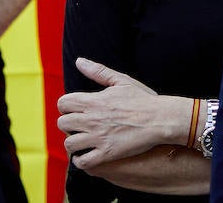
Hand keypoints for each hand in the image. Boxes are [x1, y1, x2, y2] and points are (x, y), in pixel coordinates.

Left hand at [57, 58, 174, 169]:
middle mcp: (92, 120)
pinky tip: (88, 154)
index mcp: (94, 101)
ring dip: (74, 143)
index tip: (76, 110)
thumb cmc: (142, 99)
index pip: (62, 103)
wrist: (160, 119)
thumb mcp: (121, 81)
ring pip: (69, 144)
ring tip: (84, 141)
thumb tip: (79, 61)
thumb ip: (98, 71)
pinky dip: (82, 160)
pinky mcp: (106, 153)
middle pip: (62, 124)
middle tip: (80, 126)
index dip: (66, 107)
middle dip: (68, 125)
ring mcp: (98, 138)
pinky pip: (83, 162)